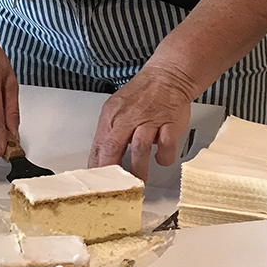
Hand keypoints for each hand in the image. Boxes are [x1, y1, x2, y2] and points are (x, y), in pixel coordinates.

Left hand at [87, 65, 194, 179]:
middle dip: (113, 171)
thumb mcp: (118, 110)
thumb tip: (101, 161)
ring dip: (139, 168)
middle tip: (116, 189)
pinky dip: (164, 156)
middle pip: (113, 146)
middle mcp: (128, 118)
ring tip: (139, 181)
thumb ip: (110, 134)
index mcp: (112, 116)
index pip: (98, 145)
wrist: (167, 77)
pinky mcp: (170, 123)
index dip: (97, 167)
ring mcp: (150, 120)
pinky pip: (166, 144)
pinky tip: (161, 159)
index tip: (97, 184)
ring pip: (139, 147)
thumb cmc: (141, 96)